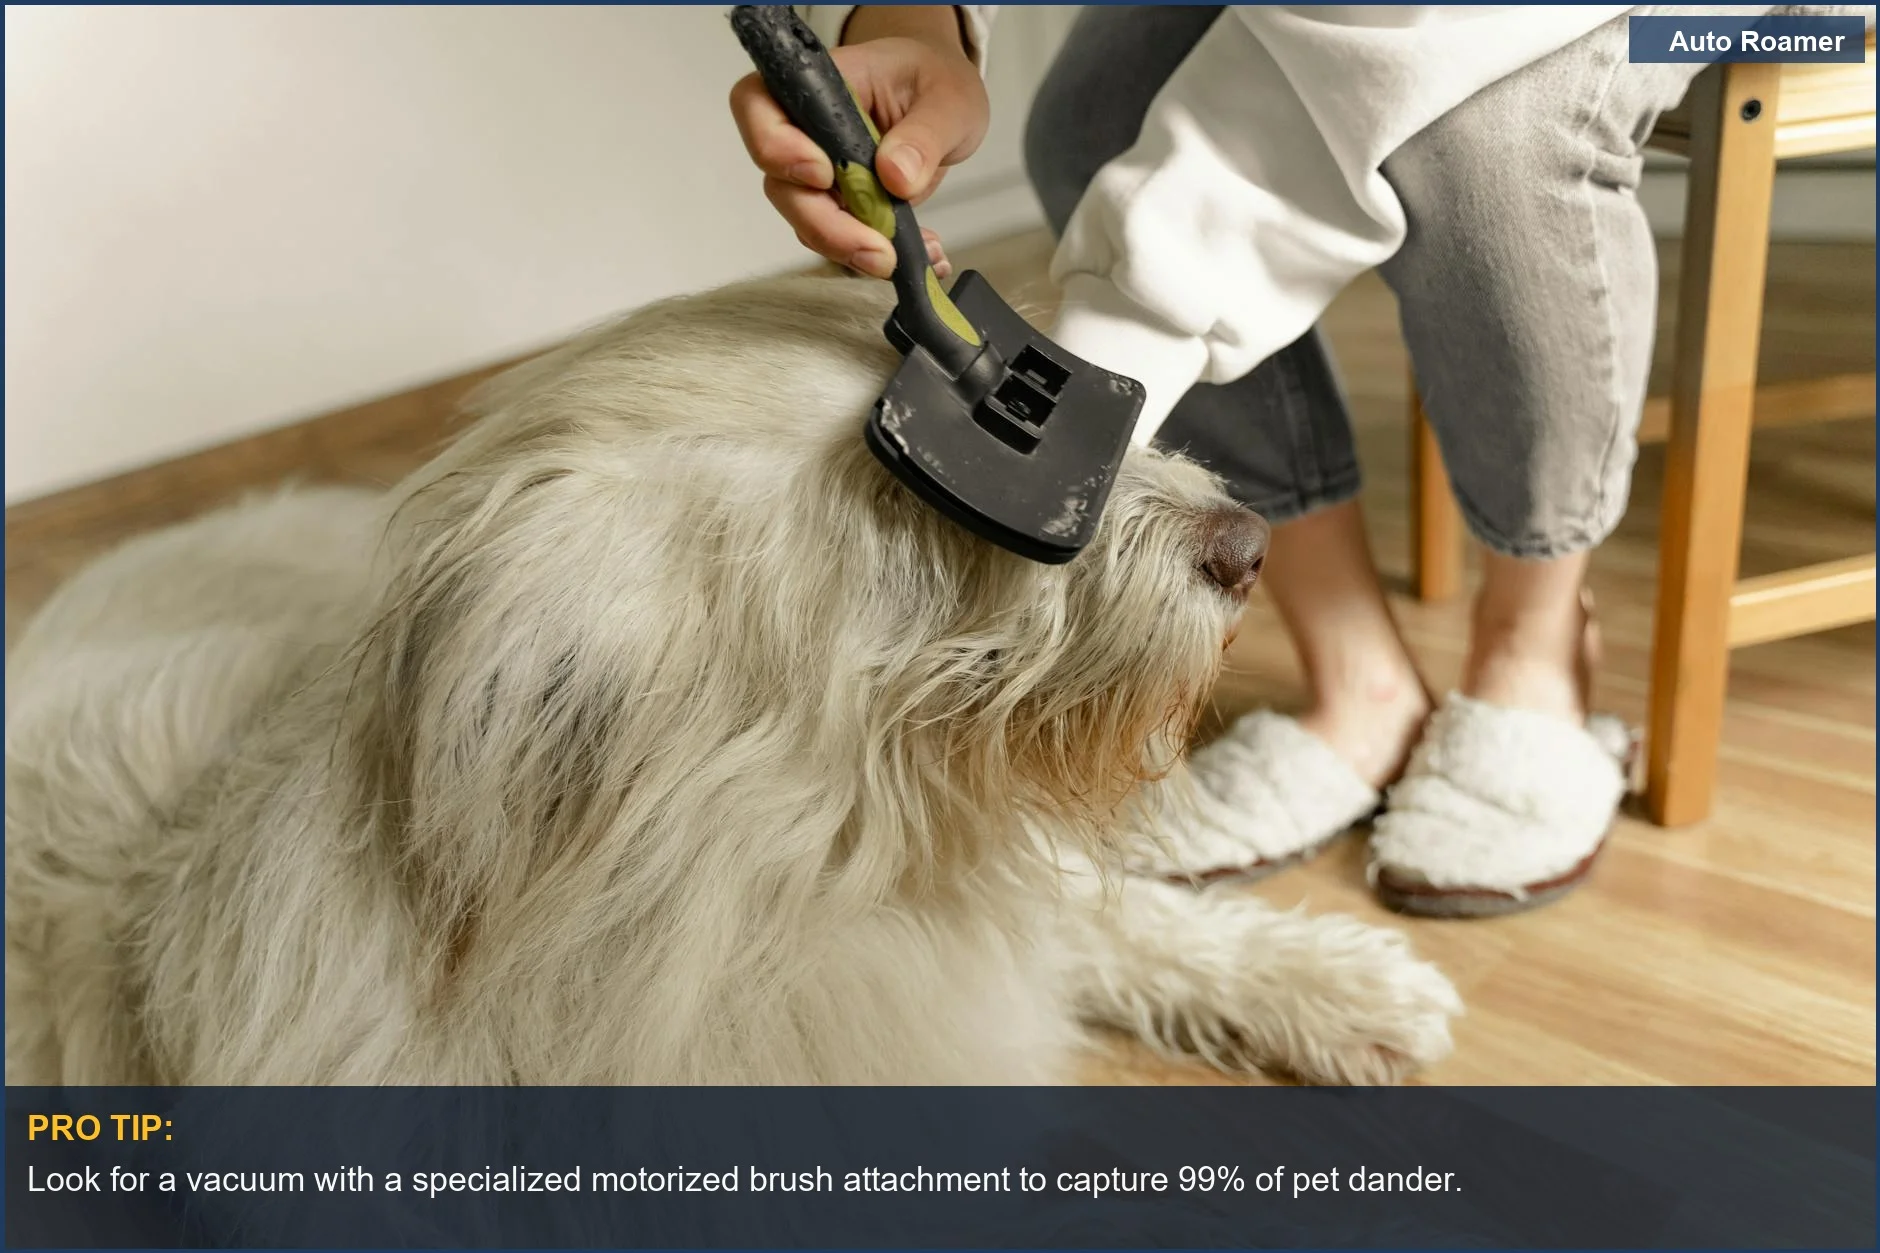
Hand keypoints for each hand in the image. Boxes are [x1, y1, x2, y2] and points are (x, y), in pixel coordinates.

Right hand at [729, 6, 988, 278]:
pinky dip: (875, 254)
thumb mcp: (949, 100)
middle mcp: (804, 131)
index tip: (823, 175)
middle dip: (824, 225)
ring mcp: (817, 174)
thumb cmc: (936, 81)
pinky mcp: (838, 206)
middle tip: (877, 252)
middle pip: (780, 183)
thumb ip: (925, 134)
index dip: (776, 146)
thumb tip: (896, 176)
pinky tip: (920, 254)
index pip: (757, 106)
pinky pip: (841, 238)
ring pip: (806, 221)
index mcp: (819, 85)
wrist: (944, 104)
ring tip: (901, 259)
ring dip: (848, 248)